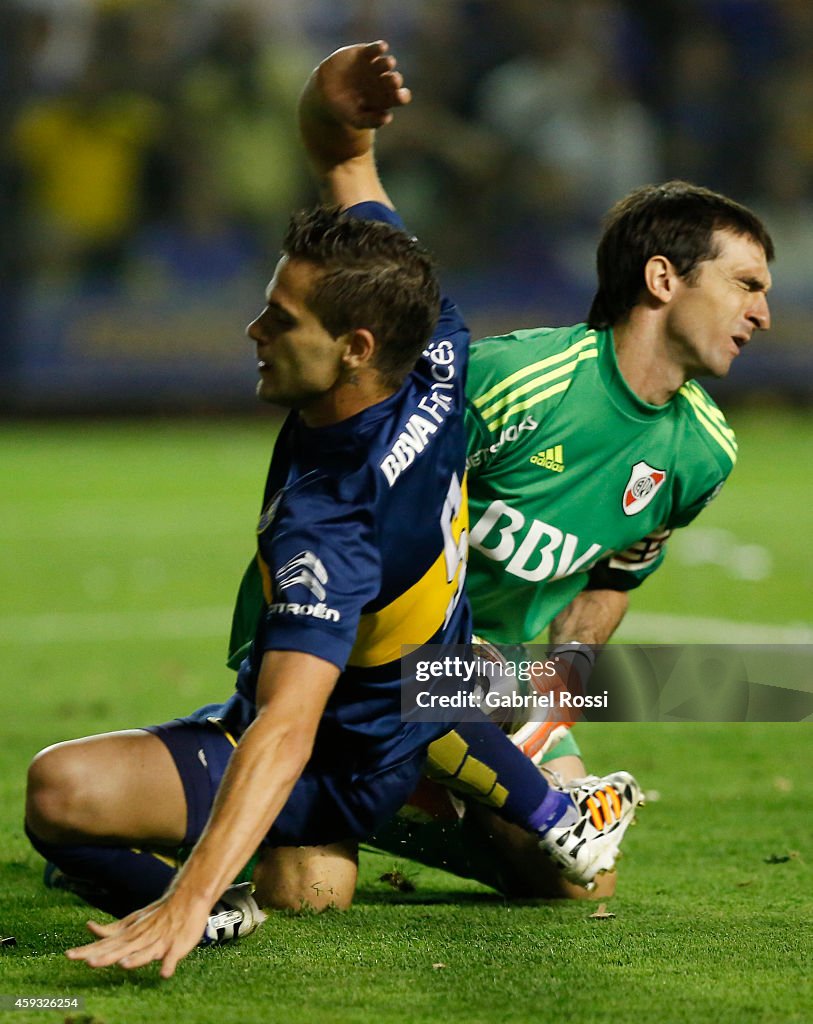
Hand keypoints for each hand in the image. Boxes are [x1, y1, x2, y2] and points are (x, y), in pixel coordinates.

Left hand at [65, 891, 209, 977]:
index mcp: (129, 935)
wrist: (187, 899)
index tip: (68, 955)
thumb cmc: (157, 914)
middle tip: (89, 962)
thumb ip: (111, 930)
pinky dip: (168, 964)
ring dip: (135, 959)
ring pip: (145, 953)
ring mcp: (158, 942)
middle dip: (106, 957)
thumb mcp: (132, 922)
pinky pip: (172, 957)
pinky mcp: (176, 946)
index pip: (104, 945)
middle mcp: (140, 938)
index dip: (87, 950)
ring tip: (124, 965)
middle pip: (120, 949)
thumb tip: (89, 927)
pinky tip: (164, 973)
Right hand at [314, 40, 411, 129]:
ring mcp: (375, 67)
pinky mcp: (365, 54)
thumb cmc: (344, 109)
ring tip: (387, 64)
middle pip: (394, 79)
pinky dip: (379, 47)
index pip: (400, 97)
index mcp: (385, 98)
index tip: (398, 96)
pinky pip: (375, 49)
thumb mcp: (356, 119)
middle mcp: (383, 82)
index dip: (402, 96)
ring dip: (388, 63)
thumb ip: (371, 121)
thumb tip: (387, 118)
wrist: (325, 92)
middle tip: (393, 80)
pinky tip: (382, 47)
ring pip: (386, 63)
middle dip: (395, 79)